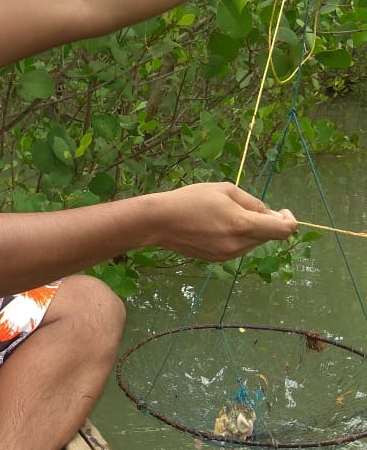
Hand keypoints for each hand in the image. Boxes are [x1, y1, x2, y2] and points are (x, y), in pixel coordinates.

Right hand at [153, 183, 296, 260]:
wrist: (160, 222)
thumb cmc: (191, 199)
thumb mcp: (225, 190)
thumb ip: (252, 202)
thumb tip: (268, 213)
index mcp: (243, 225)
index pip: (283, 230)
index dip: (289, 220)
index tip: (282, 211)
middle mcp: (239, 244)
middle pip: (268, 236)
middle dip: (267, 222)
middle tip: (250, 207)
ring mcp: (228, 255)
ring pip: (253, 243)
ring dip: (251, 230)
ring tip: (228, 215)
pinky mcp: (217, 259)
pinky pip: (238, 248)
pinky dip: (237, 238)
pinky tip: (217, 226)